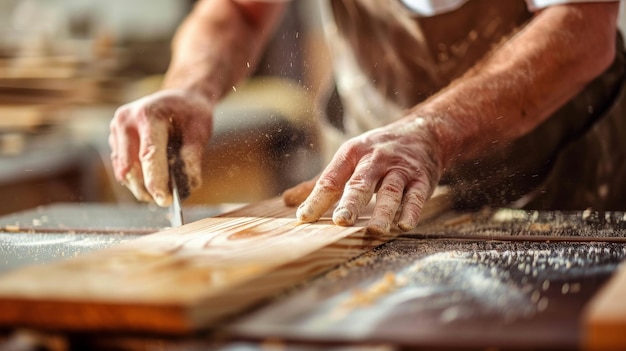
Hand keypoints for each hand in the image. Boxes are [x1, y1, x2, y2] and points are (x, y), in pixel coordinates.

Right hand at [109, 89, 212, 205]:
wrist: (180, 97)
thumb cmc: (191, 113)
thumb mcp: (200, 130)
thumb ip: (193, 156)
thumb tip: (189, 184)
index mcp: (148, 114)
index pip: (149, 154)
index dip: (156, 180)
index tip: (165, 200)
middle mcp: (126, 120)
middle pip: (130, 166)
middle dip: (147, 189)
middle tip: (166, 201)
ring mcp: (116, 129)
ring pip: (123, 170)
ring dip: (141, 186)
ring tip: (162, 191)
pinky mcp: (114, 138)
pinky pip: (122, 166)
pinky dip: (137, 178)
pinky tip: (153, 180)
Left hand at [295, 117, 443, 234]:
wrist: (422, 132)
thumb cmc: (377, 152)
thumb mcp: (348, 159)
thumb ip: (320, 182)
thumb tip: (287, 200)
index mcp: (351, 154)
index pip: (331, 179)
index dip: (317, 199)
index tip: (303, 218)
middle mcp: (375, 159)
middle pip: (361, 183)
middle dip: (351, 202)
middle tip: (340, 221)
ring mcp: (400, 169)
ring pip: (391, 191)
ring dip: (384, 211)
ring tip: (375, 230)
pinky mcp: (422, 178)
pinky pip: (417, 195)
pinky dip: (412, 210)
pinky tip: (404, 225)